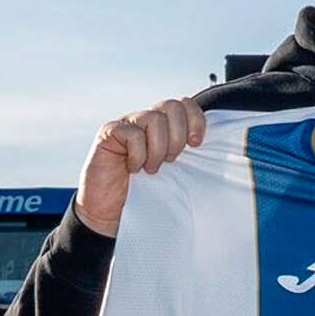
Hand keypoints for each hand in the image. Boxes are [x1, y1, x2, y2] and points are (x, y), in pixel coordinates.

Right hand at [73, 98, 206, 237]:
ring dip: (157, 149)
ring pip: (154, 119)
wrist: (112, 211)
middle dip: (177, 137)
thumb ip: (186, 152)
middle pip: (172, 106)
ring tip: (151, 168)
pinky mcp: (109, 132)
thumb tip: (205, 143)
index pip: (185, 104)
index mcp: (164, 126)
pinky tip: (132, 168)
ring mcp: (127, 124)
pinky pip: (132, 133)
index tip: (196, 144)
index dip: (196, 120)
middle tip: (170, 160)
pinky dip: (137, 155)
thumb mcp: (174, 171)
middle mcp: (145, 120)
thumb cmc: (145, 191)